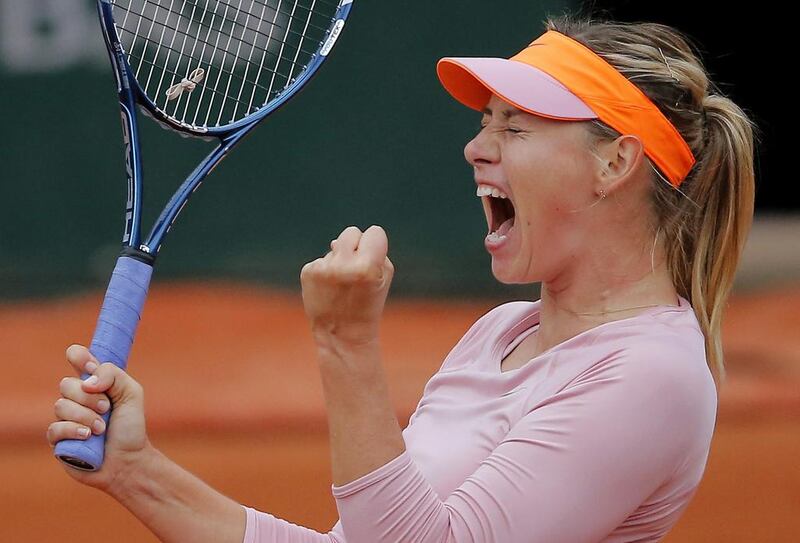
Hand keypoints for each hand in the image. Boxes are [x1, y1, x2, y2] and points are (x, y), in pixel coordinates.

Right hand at [47, 344, 152, 492]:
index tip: (90, 366)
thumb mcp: (132, 393)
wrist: (129, 460)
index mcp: (94, 383)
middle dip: (89, 397)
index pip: (77, 358)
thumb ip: (113, 375)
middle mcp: (77, 398)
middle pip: (67, 384)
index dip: (78, 356)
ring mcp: (65, 418)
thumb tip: (87, 382)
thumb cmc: (131, 427)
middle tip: (106, 408)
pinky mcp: (58, 439)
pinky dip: (73, 431)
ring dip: (85, 417)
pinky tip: (88, 437)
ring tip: (101, 428)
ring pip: (60, 405)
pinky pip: (54, 428)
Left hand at [300, 225, 393, 348]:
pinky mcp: (308, 272)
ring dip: (340, 259)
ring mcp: (323, 269)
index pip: (375, 232)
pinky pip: (321, 259)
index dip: (375, 245)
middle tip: (356, 270)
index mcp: (367, 267)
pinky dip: (325, 271)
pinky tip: (329, 288)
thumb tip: (335, 242)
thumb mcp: (384, 277)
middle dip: (355, 246)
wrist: (343, 332)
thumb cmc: (369, 302)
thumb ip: (374, 251)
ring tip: (342, 283)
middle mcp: (343, 265)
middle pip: (352, 232)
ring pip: (335, 245)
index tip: (373, 261)